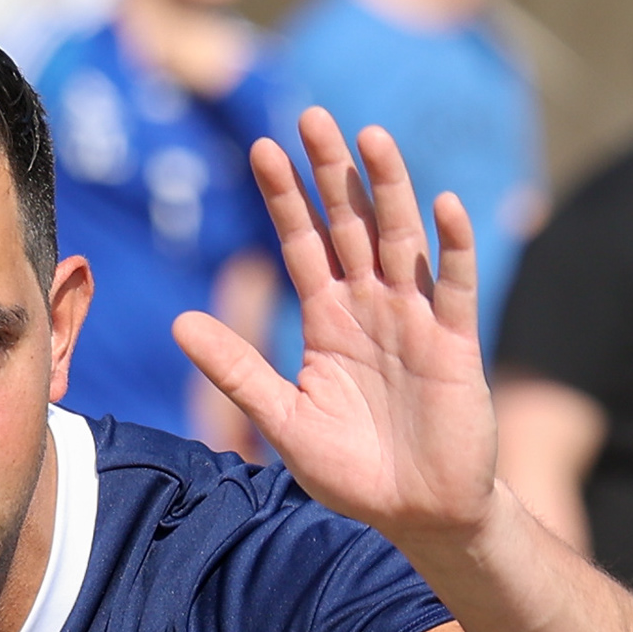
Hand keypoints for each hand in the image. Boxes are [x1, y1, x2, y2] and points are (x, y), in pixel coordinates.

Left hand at [176, 109, 497, 549]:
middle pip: (348, 224)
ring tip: (371, 136)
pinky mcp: (455, 344)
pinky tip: (444, 206)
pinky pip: (454, 285)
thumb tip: (178, 324)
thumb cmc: (353, 473)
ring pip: (400, 238)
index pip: (301, 244)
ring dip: (388, 188)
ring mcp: (414, 320)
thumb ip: (238, 371)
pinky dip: (451, 246)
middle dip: (331, 172)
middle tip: (312, 115)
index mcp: (326, 321)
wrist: (420, 516)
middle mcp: (370, 307)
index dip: (285, 197)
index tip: (263, 147)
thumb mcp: (284, 421)